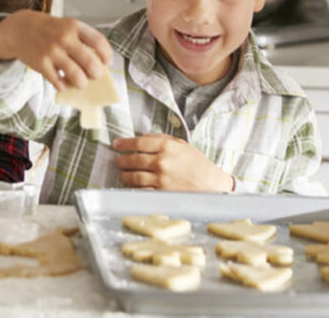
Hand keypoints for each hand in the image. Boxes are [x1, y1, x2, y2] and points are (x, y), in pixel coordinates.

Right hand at [0, 11, 113, 92]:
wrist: (19, 29)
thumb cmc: (47, 29)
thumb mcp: (65, 26)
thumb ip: (81, 40)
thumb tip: (97, 63)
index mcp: (73, 26)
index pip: (98, 41)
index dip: (106, 55)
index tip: (107, 62)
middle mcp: (64, 38)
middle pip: (91, 63)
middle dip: (97, 74)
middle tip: (95, 76)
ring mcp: (52, 52)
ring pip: (77, 76)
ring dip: (82, 83)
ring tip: (80, 82)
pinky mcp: (41, 64)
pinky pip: (59, 82)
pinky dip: (64, 86)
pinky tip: (64, 83)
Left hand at [113, 134, 233, 191]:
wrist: (212, 185)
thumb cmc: (197, 164)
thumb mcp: (182, 145)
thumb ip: (162, 139)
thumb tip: (143, 137)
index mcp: (167, 147)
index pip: (138, 142)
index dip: (124, 143)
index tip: (116, 145)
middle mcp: (162, 161)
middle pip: (132, 159)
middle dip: (121, 160)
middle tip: (118, 161)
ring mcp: (161, 179)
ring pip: (133, 176)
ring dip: (124, 175)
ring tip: (122, 174)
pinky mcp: (161, 193)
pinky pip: (141, 190)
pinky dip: (132, 188)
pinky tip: (130, 185)